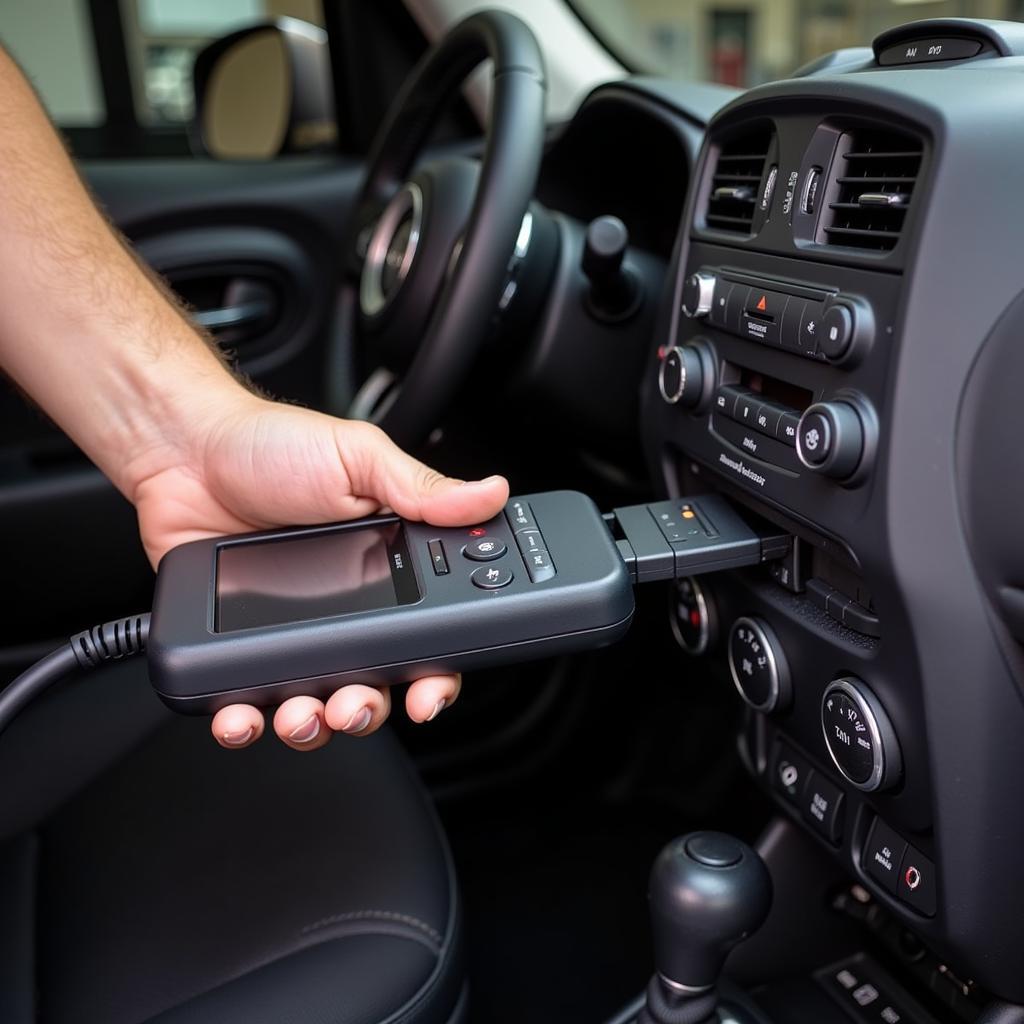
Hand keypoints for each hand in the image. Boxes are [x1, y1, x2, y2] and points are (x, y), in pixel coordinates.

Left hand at [131, 391, 507, 749]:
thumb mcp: (360, 458)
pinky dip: (245, 719)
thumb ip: (423, 489)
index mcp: (385, 566)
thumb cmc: (272, 447)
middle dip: (369, 710)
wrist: (185, 451)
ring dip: (312, 724)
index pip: (427, 635)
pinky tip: (243, 713)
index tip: (427, 693)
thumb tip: (489, 494)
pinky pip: (248, 698)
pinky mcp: (240, 643)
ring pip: (317, 705)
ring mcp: (293, 630)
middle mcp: (346, 607)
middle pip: (375, 685)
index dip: (434, 674)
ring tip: (298, 712)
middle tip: (354, 703)